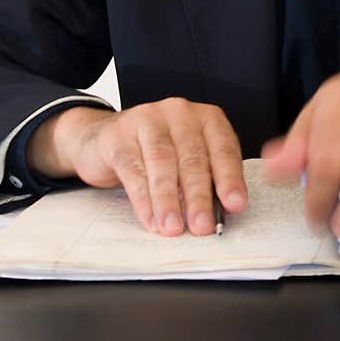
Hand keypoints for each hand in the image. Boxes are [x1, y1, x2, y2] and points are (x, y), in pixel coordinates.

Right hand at [27, 98, 247, 235]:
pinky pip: (133, 169)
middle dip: (199, 196)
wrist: (104, 137)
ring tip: (173, 227)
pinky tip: (150, 218)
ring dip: (169, 200)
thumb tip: (219, 214)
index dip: (229, 177)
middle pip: (193, 157)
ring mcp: (147, 120)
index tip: (235, 204)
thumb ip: (205, 180)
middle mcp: (179, 112)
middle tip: (202, 225)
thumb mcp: (186, 160)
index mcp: (205, 118)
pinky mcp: (118, 135)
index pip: (223, 148)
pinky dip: (143, 199)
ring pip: (163, 162)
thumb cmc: (156, 153)